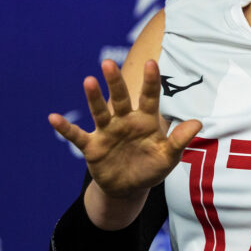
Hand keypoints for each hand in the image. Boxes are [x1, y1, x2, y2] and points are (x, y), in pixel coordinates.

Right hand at [49, 59, 201, 199]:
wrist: (129, 188)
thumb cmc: (151, 167)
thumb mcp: (168, 157)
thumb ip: (179, 141)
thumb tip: (198, 123)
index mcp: (145, 120)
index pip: (149, 97)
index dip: (150, 81)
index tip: (151, 62)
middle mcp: (124, 120)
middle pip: (119, 98)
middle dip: (114, 82)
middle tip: (108, 63)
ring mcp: (107, 132)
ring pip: (99, 111)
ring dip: (93, 97)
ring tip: (89, 81)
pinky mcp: (92, 146)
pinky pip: (77, 135)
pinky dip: (65, 128)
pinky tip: (53, 118)